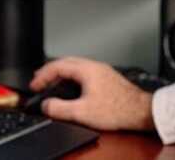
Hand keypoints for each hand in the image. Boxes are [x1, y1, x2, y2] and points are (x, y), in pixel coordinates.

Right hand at [28, 57, 155, 131]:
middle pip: (66, 62)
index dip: (43, 75)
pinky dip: (71, 78)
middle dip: (50, 71)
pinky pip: (83, 73)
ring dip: (61, 74)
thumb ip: (60, 108)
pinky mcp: (106, 78)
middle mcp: (94, 66)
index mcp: (87, 70)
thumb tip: (46, 105)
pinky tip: (71, 89)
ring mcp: (101, 71)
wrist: (139, 111)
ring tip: (52, 84)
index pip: (58, 66)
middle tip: (39, 81)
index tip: (34, 85)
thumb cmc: (117, 109)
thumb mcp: (82, 112)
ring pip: (75, 67)